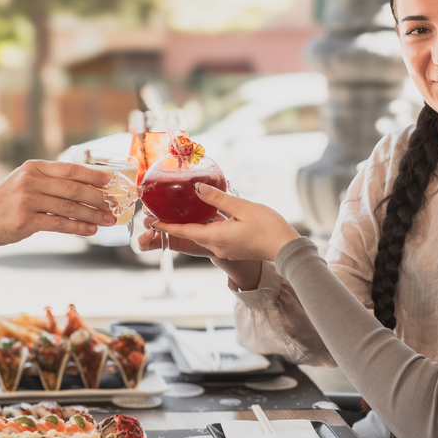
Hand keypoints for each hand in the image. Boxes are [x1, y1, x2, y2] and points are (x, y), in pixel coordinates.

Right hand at [0, 160, 115, 246]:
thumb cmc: (5, 203)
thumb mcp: (24, 182)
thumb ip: (49, 182)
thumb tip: (86, 188)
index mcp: (33, 167)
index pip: (69, 169)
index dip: (93, 175)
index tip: (111, 181)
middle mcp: (30, 180)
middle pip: (72, 188)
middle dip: (97, 197)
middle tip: (114, 204)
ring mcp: (26, 200)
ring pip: (68, 207)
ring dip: (92, 215)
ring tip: (108, 220)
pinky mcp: (24, 220)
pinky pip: (58, 224)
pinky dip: (77, 227)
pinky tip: (90, 230)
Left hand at [151, 183, 299, 261]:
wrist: (287, 248)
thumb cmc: (268, 227)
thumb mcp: (242, 207)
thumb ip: (218, 198)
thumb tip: (197, 188)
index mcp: (216, 237)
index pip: (184, 231)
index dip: (166, 226)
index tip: (150, 221)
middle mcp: (217, 246)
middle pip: (190, 235)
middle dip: (174, 225)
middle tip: (159, 214)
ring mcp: (225, 249)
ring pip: (202, 236)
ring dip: (189, 226)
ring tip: (179, 213)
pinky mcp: (233, 248)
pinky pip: (213, 237)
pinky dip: (204, 227)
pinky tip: (205, 217)